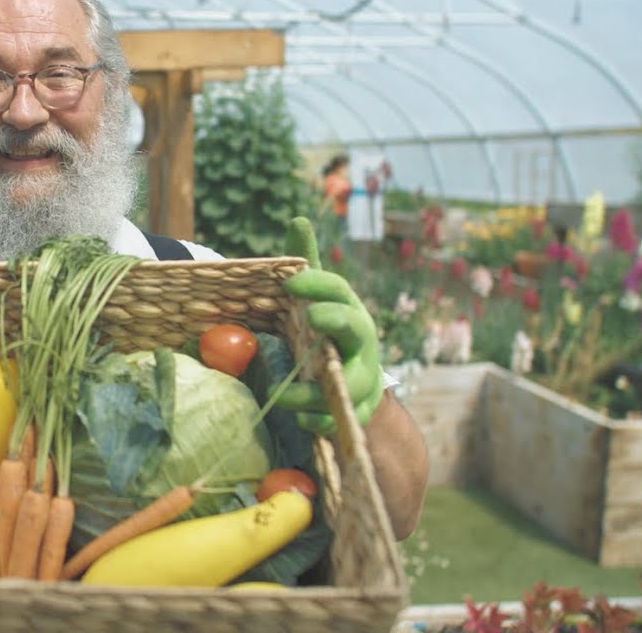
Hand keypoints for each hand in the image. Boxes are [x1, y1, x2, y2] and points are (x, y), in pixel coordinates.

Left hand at [277, 216, 382, 435]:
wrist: (360, 390)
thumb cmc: (330, 337)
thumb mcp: (320, 301)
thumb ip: (307, 266)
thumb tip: (298, 219)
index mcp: (348, 310)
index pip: (338, 290)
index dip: (318, 284)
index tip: (292, 283)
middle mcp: (360, 343)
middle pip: (355, 330)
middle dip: (337, 321)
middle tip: (314, 317)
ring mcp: (362, 378)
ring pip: (349, 384)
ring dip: (314, 390)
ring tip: (279, 394)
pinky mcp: (356, 413)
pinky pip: (339, 421)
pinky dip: (319, 423)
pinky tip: (300, 423)